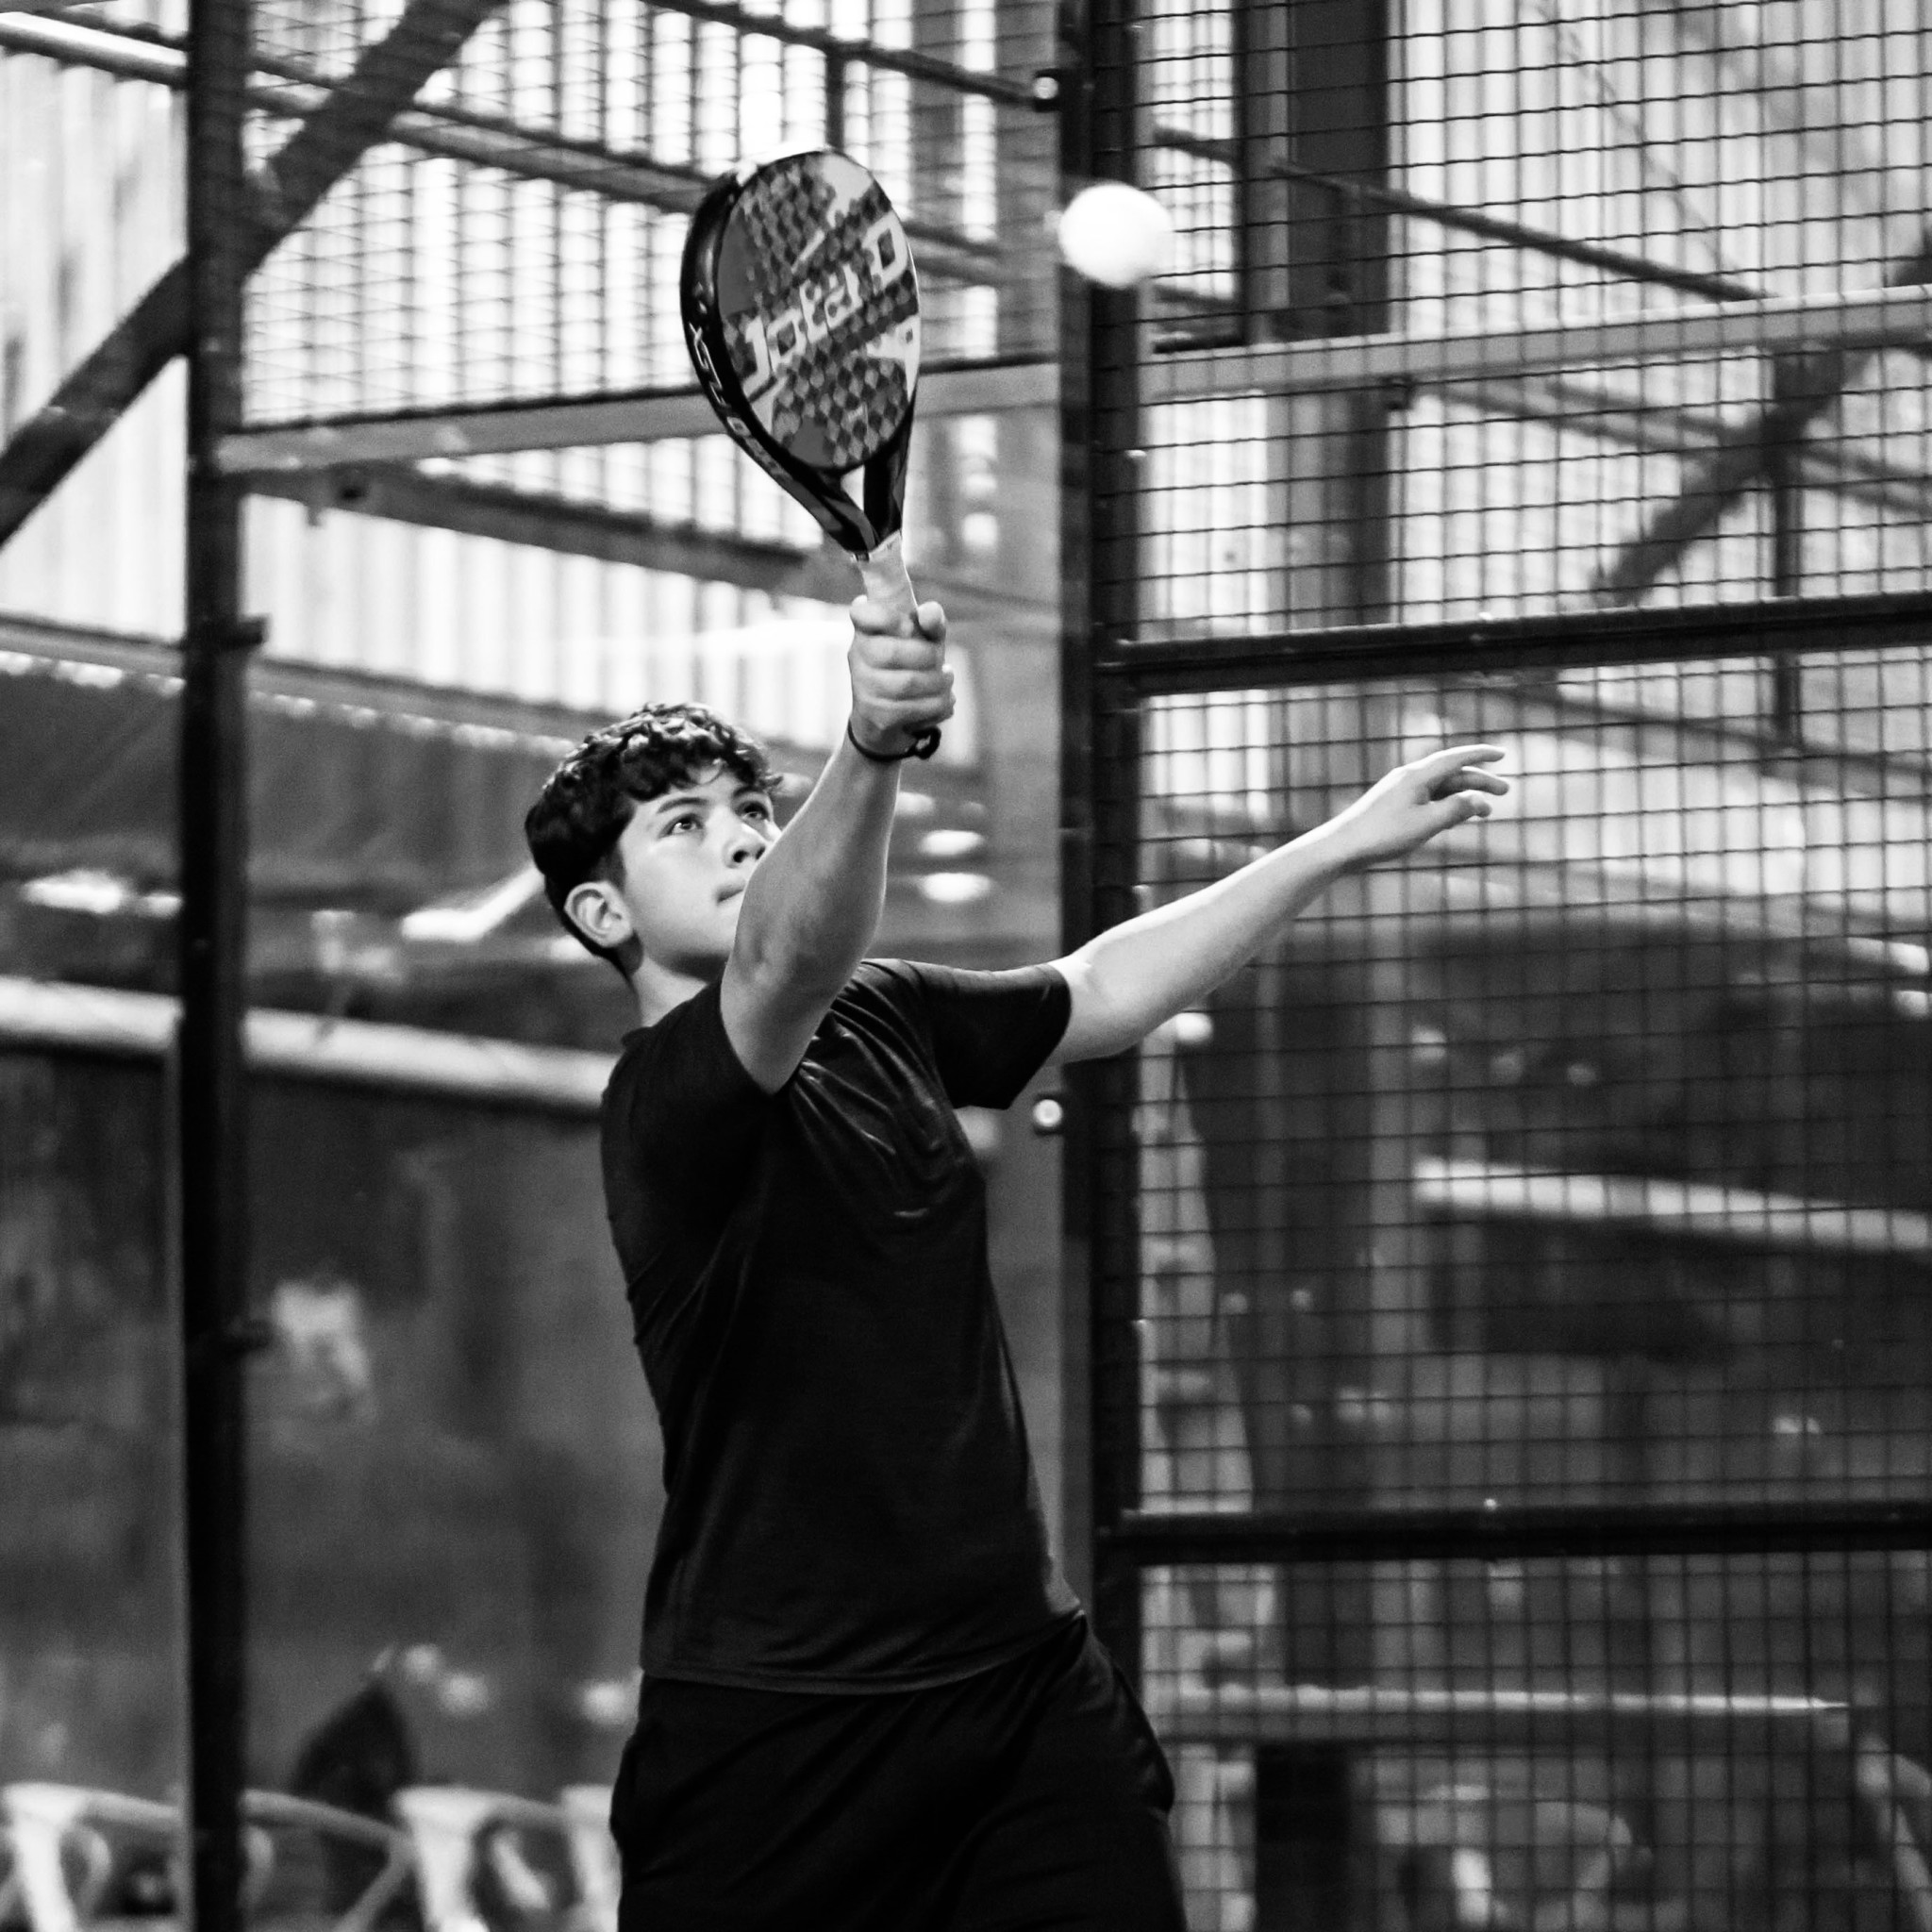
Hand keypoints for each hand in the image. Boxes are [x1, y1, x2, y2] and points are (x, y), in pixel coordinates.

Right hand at [847, 595, 953, 757]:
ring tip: (947, 678)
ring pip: (908, 683)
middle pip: (893, 653)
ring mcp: (863, 687)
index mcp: (865, 628)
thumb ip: (931, 622)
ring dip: (939, 682)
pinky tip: (944, 699)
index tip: (908, 626)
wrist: (884, 719)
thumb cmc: (909, 665)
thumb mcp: (924, 639)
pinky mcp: (875, 714)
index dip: (887, 618)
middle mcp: (857, 655)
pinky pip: (914, 708)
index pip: (861, 613)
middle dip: (927, 656)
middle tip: (939, 658)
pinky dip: (938, 704)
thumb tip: (929, 613)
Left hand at [1327, 743, 1509, 866]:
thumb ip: (1456, 810)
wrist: (1342, 847)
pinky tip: (1457, 818)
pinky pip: (1429, 800)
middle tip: (1506, 791)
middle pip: (1452, 774)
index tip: (1503, 755)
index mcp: (1416, 776)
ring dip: (1465, 797)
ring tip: (1486, 812)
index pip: (1455, 758)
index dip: (1480, 755)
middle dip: (1480, 781)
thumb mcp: (1426, 824)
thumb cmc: (1382, 835)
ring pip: (1441, 789)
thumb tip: (1479, 800)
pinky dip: (1447, 805)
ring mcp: (1401, 791)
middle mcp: (1409, 778)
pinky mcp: (1394, 806)